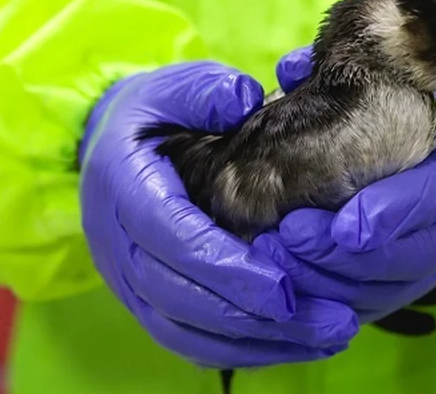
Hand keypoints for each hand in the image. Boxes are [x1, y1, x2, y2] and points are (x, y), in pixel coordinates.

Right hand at [78, 62, 357, 368]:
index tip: (285, 289)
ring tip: (326, 338)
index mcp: (124, 188)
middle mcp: (117, 245)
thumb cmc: (150, 115)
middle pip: (182, 298)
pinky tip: (293, 345)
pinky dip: (239, 350)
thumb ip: (205, 91)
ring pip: (186, 330)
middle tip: (330, 322)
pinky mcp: (145, 301)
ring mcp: (128, 281)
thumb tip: (243, 102)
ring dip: (257, 343)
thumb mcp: (171, 86)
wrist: (104, 149)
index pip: (173, 239)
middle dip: (256, 317)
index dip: (227, 269)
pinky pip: (187, 339)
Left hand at [254, 47, 435, 332]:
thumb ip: (338, 73)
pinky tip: (281, 280)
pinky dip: (324, 298)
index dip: (402, 209)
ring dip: (330, 281)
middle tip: (290, 236)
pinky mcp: (400, 282)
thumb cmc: (389, 101)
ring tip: (274, 256)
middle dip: (351, 255)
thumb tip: (292, 71)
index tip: (348, 223)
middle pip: (421, 252)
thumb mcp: (375, 78)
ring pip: (393, 287)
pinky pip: (369, 305)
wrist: (411, 141)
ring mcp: (432, 255)